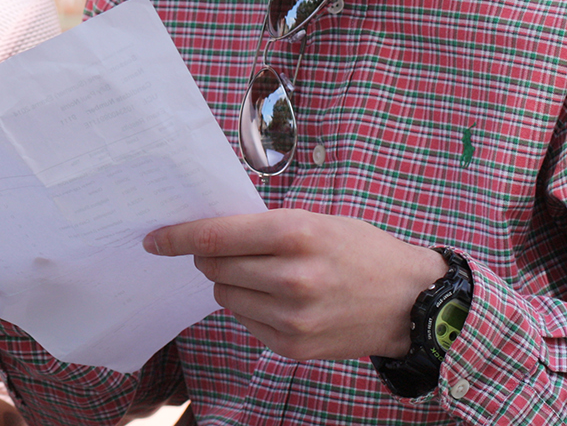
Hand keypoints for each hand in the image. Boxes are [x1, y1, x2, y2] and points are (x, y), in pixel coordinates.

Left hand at [143, 208, 448, 361]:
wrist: (412, 303)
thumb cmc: (360, 251)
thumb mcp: (316, 220)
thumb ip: (263, 227)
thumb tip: (206, 233)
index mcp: (296, 234)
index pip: (215, 237)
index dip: (177, 237)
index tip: (154, 239)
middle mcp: (291, 278)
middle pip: (214, 267)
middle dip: (209, 256)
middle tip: (226, 250)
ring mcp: (292, 317)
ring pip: (224, 295)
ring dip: (230, 282)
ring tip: (263, 274)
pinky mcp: (292, 346)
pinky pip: (244, 321)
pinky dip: (250, 307)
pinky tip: (277, 299)